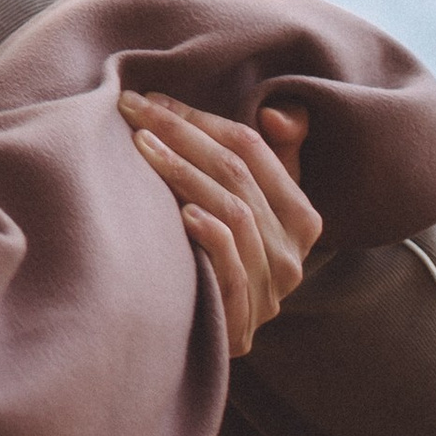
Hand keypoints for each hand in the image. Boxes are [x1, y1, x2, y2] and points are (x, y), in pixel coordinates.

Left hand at [122, 92, 320, 354]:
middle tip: (132, 110)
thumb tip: (274, 115)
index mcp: (302, 217)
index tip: (151, 98)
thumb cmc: (220, 253)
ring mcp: (271, 291)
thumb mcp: (255, 200)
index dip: (201, 118)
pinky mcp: (242, 322)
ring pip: (233, 214)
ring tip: (140, 147)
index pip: (252, 149)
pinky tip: (181, 213)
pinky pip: (232, 269)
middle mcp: (294, 254)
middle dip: (180, 134)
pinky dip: (211, 236)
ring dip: (183, 173)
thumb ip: (274, 152)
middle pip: (237, 176)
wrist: (200, 337)